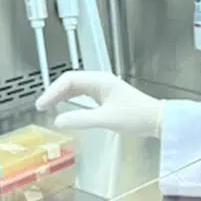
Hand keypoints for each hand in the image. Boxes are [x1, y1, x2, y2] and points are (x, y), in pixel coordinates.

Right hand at [35, 70, 163, 137]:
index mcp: (100, 81)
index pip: (69, 80)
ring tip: (49, 106)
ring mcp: (104, 88)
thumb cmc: (137, 117)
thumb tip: (58, 120)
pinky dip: (72, 99)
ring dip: (62, 95)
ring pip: (77, 87)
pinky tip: (67, 107)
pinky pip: (84, 94)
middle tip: (41, 106)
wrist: (158, 120)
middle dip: (54, 92)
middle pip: (71, 81)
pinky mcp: (107, 96)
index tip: (42, 105)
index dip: (52, 91)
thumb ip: (82, 120)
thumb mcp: (107, 119)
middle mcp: (101, 81)